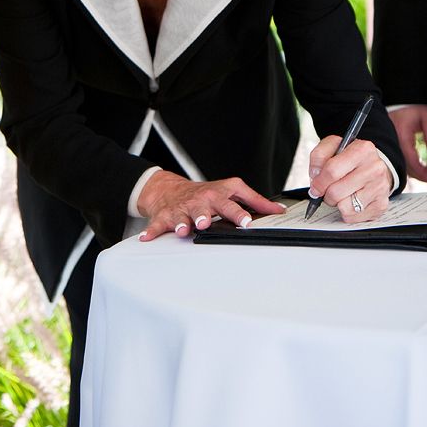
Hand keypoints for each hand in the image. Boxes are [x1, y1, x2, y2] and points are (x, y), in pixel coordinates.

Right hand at [136, 171, 285, 240]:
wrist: (172, 189)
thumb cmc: (206, 194)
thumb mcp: (232, 191)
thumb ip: (256, 201)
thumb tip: (279, 210)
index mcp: (218, 194)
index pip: (231, 203)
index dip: (239, 213)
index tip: (246, 222)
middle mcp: (200, 200)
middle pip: (204, 207)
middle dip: (205, 215)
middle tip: (206, 223)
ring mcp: (182, 208)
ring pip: (182, 215)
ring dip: (182, 222)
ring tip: (183, 229)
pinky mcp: (166, 215)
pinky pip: (158, 224)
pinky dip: (152, 230)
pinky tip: (147, 238)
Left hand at [308, 136, 392, 222]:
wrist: (374, 166)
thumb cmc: (352, 158)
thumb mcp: (333, 146)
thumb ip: (319, 156)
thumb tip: (315, 176)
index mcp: (362, 150)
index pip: (332, 170)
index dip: (319, 182)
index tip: (315, 187)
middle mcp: (374, 168)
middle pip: (336, 192)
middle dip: (326, 194)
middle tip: (328, 190)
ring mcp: (380, 187)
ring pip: (345, 207)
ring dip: (338, 203)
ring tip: (342, 193)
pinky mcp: (381, 204)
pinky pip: (353, 217)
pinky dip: (347, 211)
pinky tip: (351, 200)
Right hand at [389, 105, 426, 184]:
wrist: (396, 103)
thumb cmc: (409, 109)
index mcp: (400, 135)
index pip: (411, 160)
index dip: (422, 173)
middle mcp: (391, 141)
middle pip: (403, 166)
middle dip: (418, 175)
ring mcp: (387, 144)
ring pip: (398, 164)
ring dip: (412, 172)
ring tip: (425, 175)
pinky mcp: (386, 144)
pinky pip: (395, 159)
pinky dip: (406, 165)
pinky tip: (414, 167)